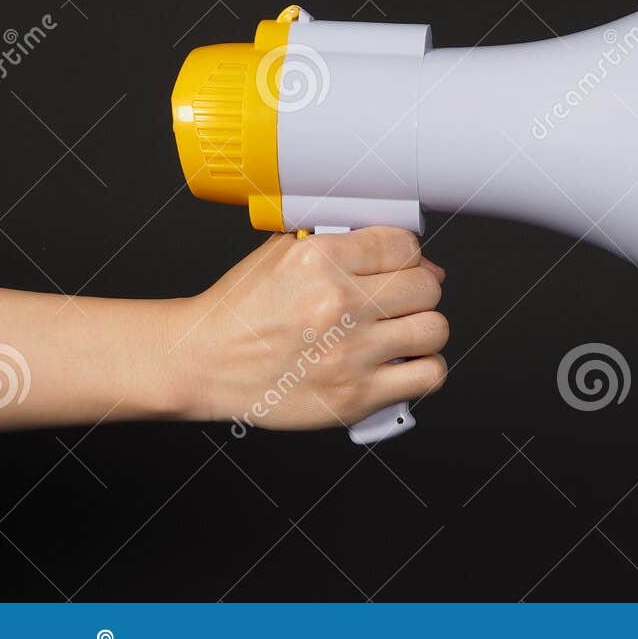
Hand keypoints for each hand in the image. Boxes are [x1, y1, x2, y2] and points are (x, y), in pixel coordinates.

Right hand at [163, 227, 448, 430]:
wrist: (202, 362)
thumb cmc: (241, 311)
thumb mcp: (281, 253)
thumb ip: (340, 242)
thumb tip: (409, 255)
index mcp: (320, 260)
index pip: (403, 245)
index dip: (406, 256)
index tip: (398, 267)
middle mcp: (339, 304)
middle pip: (427, 286)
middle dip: (418, 291)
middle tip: (398, 302)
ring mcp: (350, 353)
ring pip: (434, 329)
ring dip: (423, 329)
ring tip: (400, 332)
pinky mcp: (355, 395)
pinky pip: (428, 375)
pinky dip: (425, 369)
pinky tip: (403, 363)